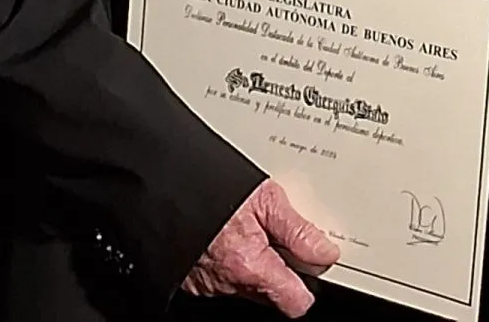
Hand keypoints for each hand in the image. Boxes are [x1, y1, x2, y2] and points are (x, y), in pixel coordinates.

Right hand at [182, 180, 339, 315]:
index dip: (308, 282)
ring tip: (249, 227)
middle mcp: (230, 283)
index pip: (296, 302)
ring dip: (255, 263)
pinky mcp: (193, 280)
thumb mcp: (264, 198)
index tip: (312, 261)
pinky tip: (227, 234)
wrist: (163, 185)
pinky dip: (230, 261)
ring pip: (248, 284)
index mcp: (252, 266)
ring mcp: (209, 285)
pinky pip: (223, 278)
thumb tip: (325, 252)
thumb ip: (297, 230)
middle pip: (272, 292)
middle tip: (278, 233)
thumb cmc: (210, 187)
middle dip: (281, 268)